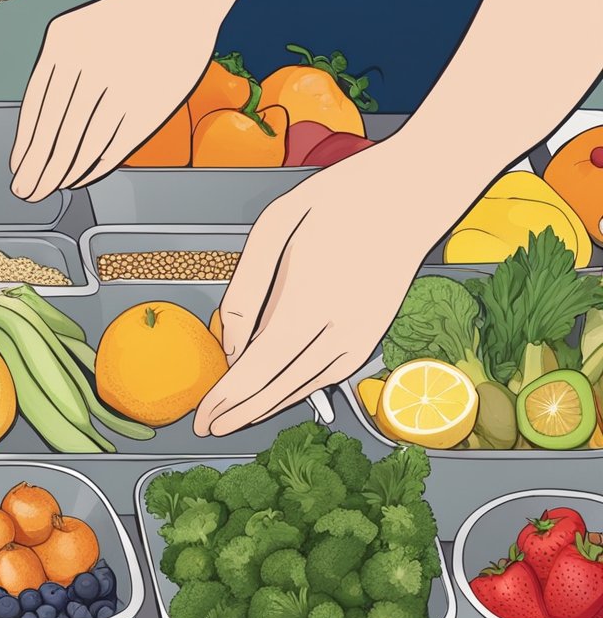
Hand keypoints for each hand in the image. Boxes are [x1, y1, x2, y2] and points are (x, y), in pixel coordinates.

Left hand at [10, 0, 209, 201]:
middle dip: (37, 169)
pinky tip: (81, 177)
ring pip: (83, 144)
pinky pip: (113, 147)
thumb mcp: (74, 31)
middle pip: (55, 132)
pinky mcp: (148, 104)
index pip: (36, 108)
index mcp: (63, 43)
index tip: (17, 168)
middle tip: (27, 191)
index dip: (24, 145)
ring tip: (51, 188)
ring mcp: (121, 84)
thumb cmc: (122, 20)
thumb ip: (53, 75)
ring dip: (63, 173)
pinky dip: (94, 168)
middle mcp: (90, 63)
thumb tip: (33, 136)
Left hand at [192, 139, 483, 436]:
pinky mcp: (373, 336)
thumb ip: (246, 290)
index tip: (202, 415)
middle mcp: (339, 327)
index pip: (256, 368)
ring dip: (265, 410)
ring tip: (233, 418)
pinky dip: (296, 393)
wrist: (416, 191)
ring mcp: (362, 336)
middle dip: (238, 414)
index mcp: (309, 298)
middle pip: (278, 389)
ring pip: (304, 390)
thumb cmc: (344, 198)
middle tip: (208, 426)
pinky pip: (327, 378)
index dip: (225, 399)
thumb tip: (232, 346)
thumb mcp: (275, 226)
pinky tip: (274, 397)